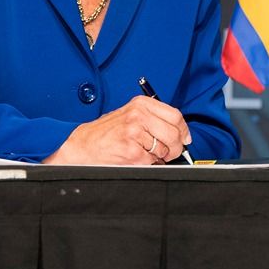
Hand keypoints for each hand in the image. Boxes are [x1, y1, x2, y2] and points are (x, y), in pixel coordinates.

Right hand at [43, 95, 191, 164]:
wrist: (83, 146)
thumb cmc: (107, 132)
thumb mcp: (130, 115)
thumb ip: (153, 118)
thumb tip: (180, 131)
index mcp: (141, 104)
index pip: (175, 116)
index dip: (183, 130)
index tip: (185, 138)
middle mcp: (139, 116)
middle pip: (174, 134)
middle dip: (176, 147)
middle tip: (171, 152)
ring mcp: (135, 133)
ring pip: (164, 149)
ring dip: (160, 156)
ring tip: (146, 153)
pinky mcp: (131, 151)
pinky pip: (152, 161)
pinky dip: (149, 163)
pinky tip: (136, 158)